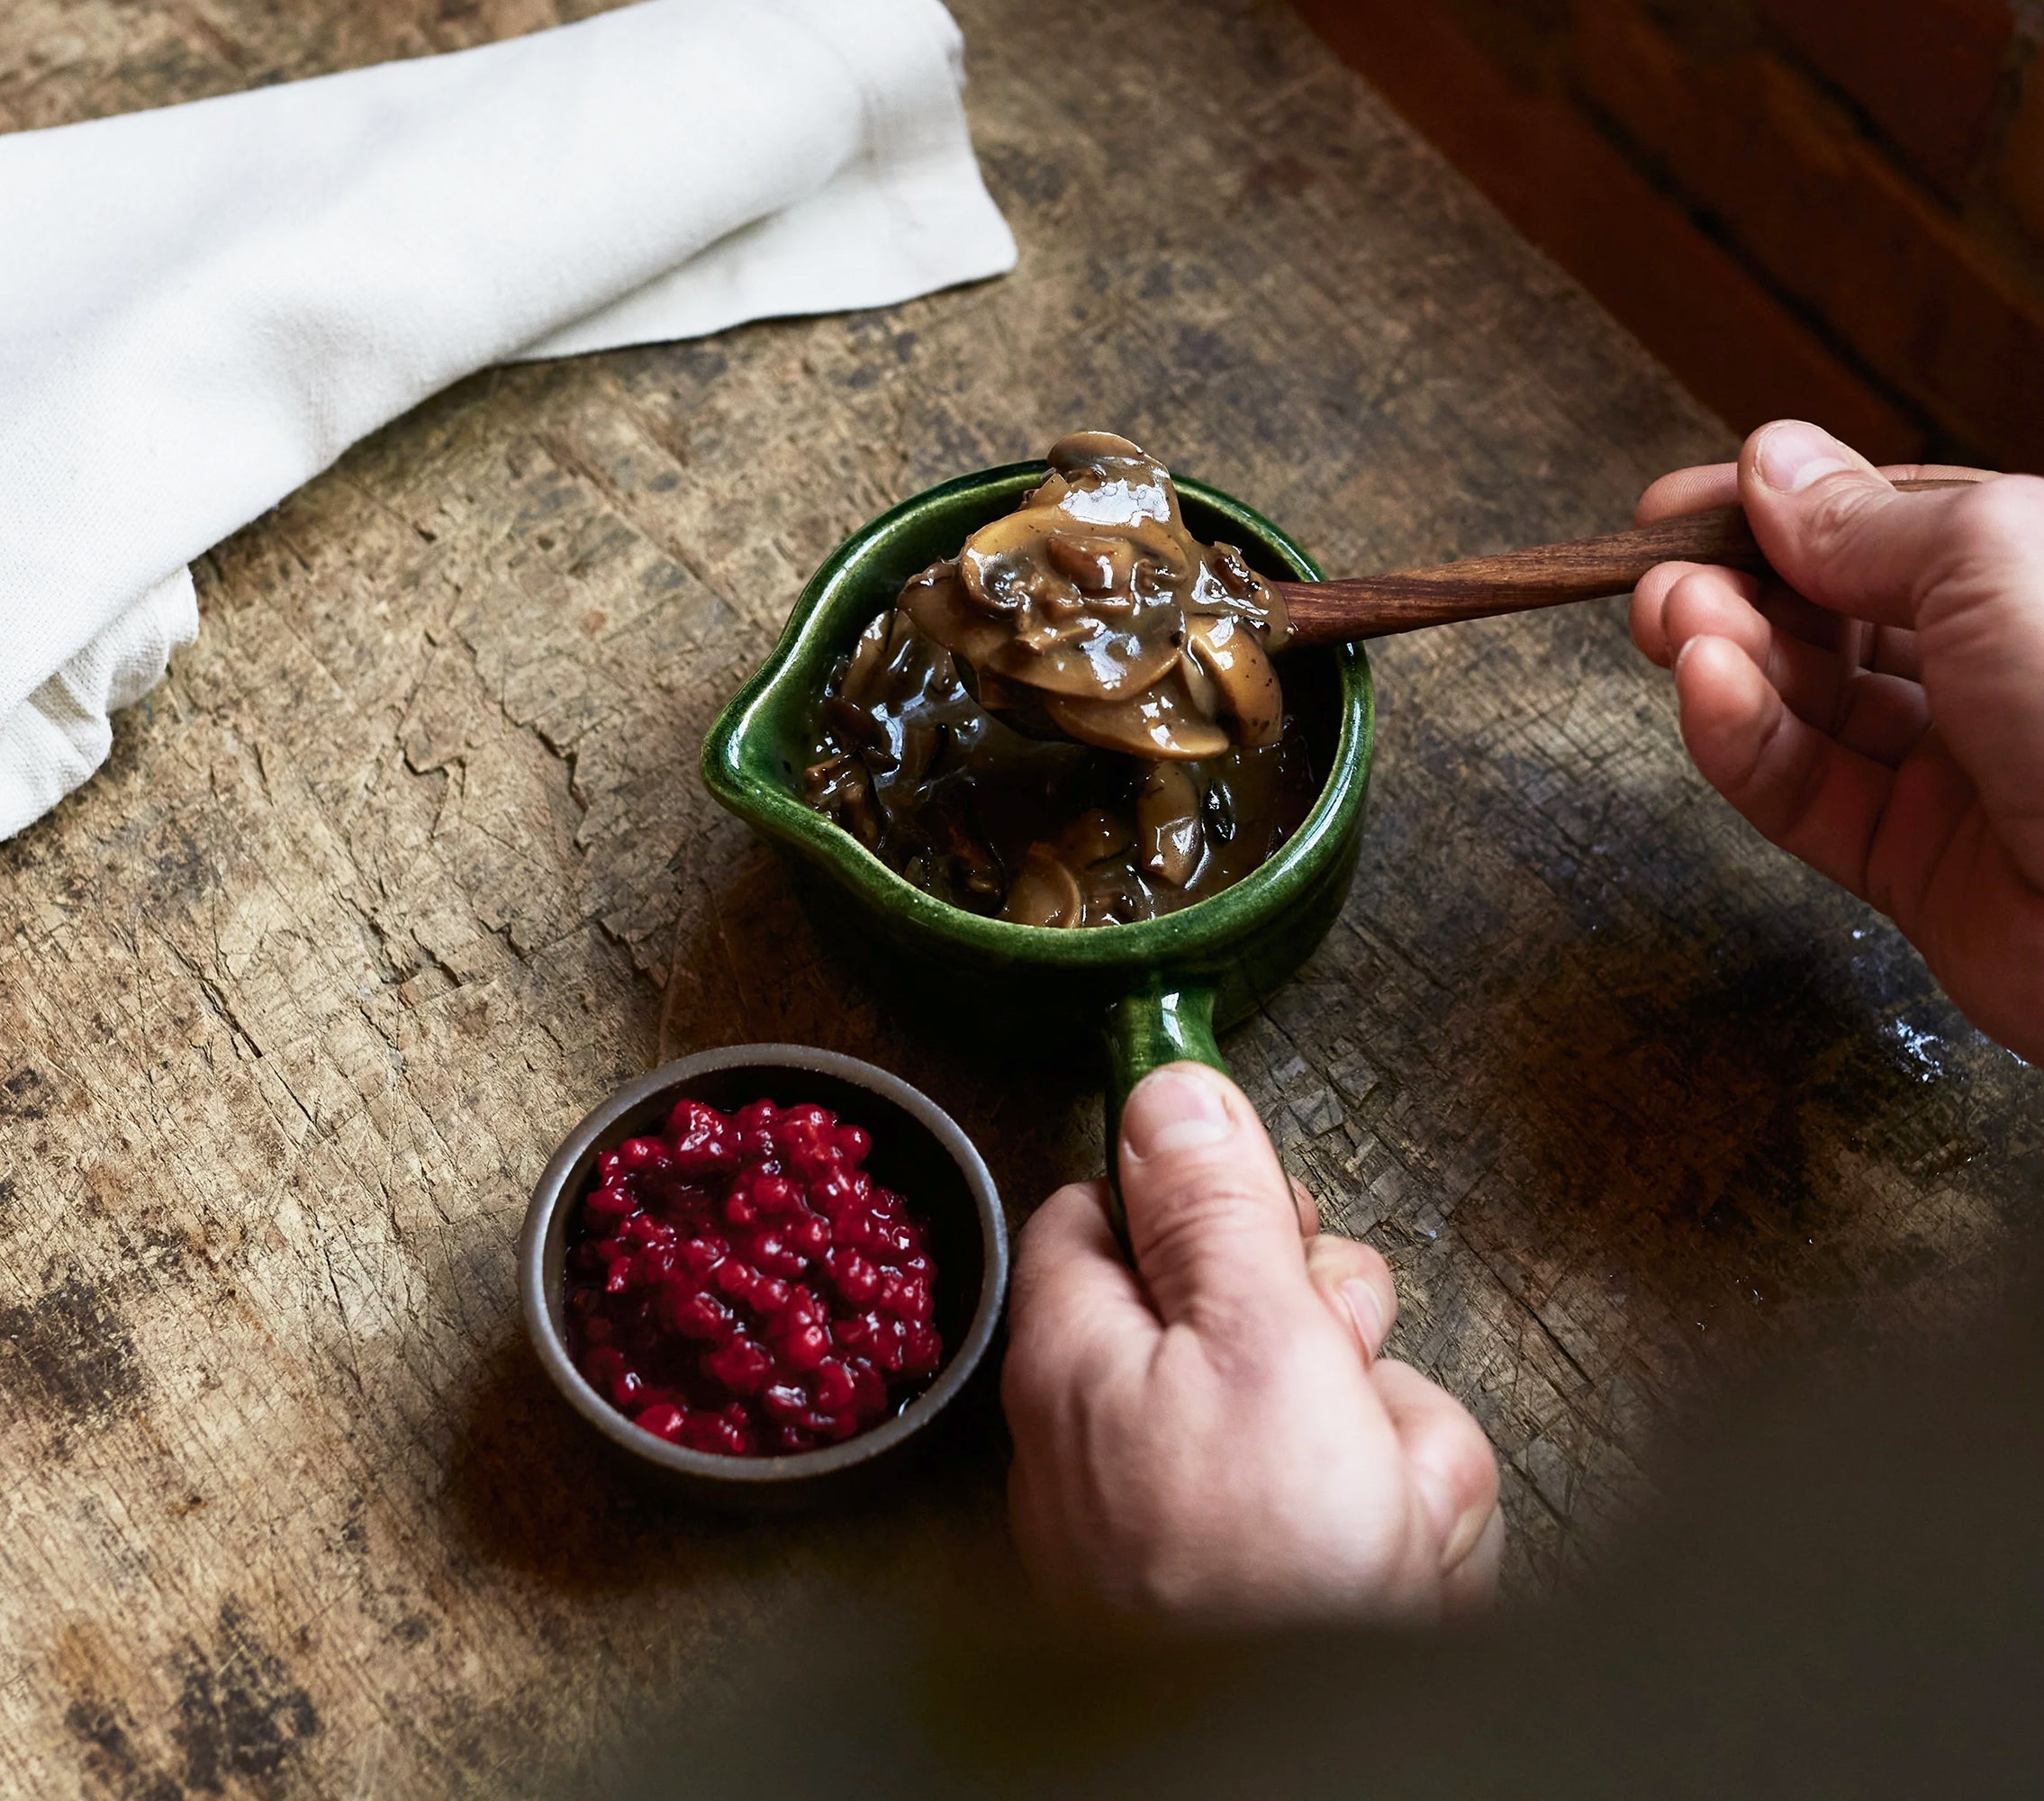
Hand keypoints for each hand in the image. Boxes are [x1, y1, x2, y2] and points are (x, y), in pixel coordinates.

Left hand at [1002, 1062, 1501, 1624]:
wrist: (1315, 1770)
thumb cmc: (1258, 1576)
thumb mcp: (1255, 1342)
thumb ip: (1215, 1208)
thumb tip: (1167, 1081)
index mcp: (1083, 1350)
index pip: (1118, 1208)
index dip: (1210, 1196)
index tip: (1279, 1221)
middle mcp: (1127, 1428)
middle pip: (1254, 1302)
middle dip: (1340, 1337)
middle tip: (1343, 1385)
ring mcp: (1205, 1512)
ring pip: (1339, 1402)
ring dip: (1394, 1448)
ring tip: (1381, 1522)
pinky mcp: (1280, 1575)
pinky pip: (1366, 1503)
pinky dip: (1407, 1530)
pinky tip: (1403, 1574)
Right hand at [1631, 421, 2043, 1064]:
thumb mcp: (1994, 562)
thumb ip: (1869, 519)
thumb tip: (1774, 464)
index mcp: (2040, 578)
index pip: (1892, 528)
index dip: (1783, 512)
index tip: (1682, 507)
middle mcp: (2007, 670)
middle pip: (1838, 617)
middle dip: (1738, 588)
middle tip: (1660, 577)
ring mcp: (1963, 773)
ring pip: (1812, 706)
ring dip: (1728, 659)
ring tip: (1671, 626)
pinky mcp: (1919, 868)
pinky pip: (1806, 796)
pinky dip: (1742, 742)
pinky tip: (1703, 691)